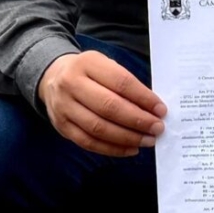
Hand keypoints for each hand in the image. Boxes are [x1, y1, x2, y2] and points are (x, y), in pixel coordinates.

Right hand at [38, 50, 166, 155]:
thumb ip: (126, 83)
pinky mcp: (62, 127)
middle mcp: (72, 84)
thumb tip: (152, 109)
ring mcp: (64, 107)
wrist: (52, 77)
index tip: (161, 110)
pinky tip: (130, 148)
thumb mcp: (105, 65)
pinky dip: (112, 149)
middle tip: (157, 128)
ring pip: (99, 128)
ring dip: (128, 137)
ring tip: (147, 140)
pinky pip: (89, 142)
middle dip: (138, 120)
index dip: (143, 98)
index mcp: (87, 63)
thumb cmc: (89, 73)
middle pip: (109, 107)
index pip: (121, 82)